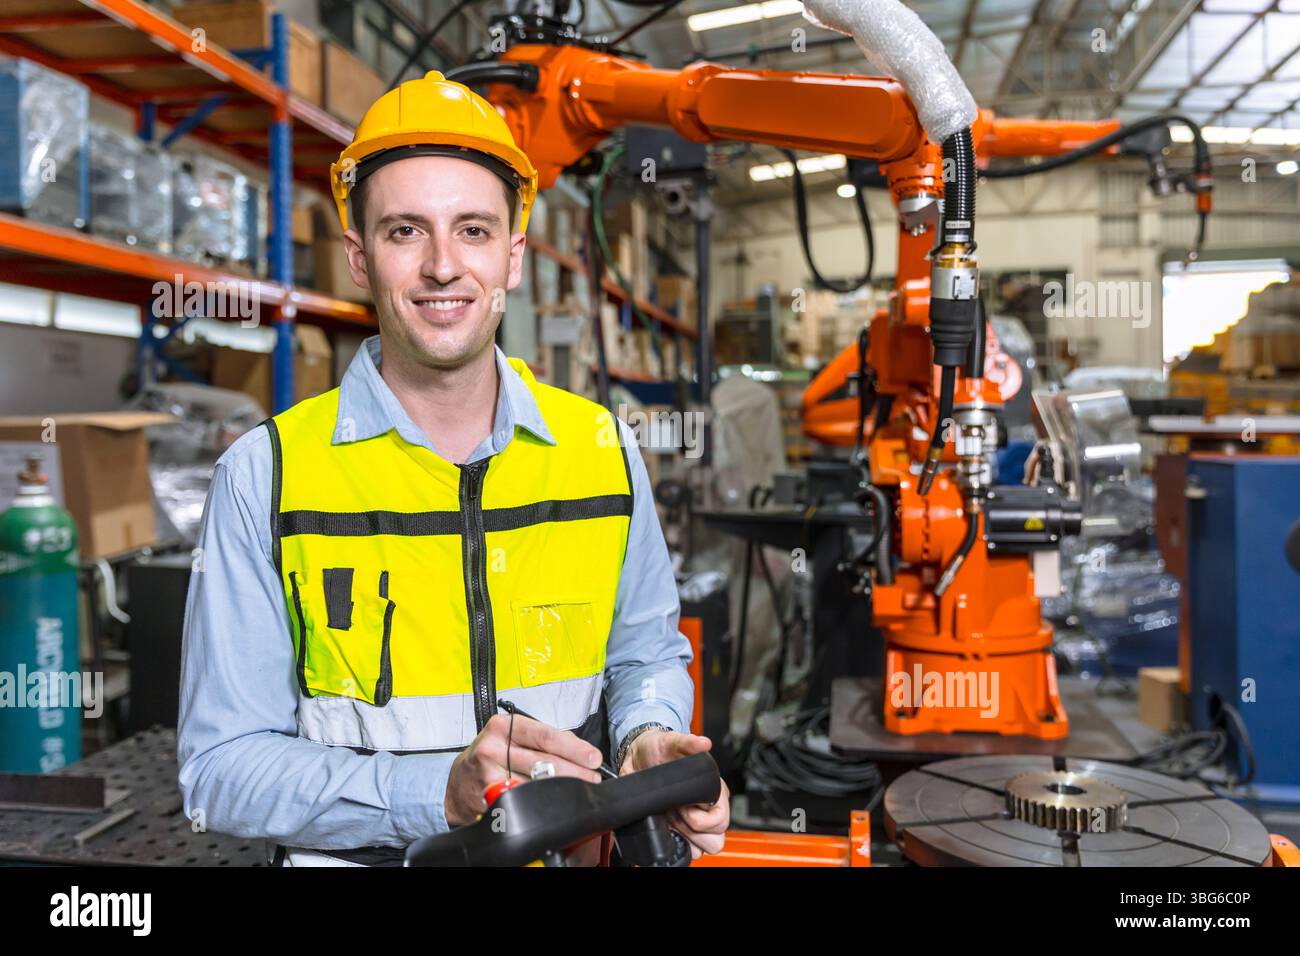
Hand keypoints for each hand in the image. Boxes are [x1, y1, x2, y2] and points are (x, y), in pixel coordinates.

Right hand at [445, 713, 602, 825]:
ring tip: (578, 790)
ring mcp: (490, 772)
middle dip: (576, 772)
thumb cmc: (492, 755)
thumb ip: (543, 739)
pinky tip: (552, 802)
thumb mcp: (512, 736)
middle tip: (593, 777)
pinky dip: (541, 803)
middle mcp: (494, 746)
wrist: (459, 780)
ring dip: (563, 789)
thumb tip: (579, 751)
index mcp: (505, 725)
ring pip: (536, 784)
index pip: (546, 735)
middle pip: (544, 762)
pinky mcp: (488, 795)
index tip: (593, 758)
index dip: (574, 748)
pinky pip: (523, 800)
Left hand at [619, 730, 729, 858]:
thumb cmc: (661, 749)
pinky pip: (685, 848)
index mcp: (713, 790)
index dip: (702, 819)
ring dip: (685, 837)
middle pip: (715, 839)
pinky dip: (675, 842)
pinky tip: (665, 824)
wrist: (640, 756)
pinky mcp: (678, 829)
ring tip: (671, 817)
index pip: (721, 820)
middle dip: (693, 830)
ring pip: (702, 847)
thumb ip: (688, 742)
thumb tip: (703, 743)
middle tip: (676, 813)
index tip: (685, 809)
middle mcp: (706, 808)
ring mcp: (693, 821)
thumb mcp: (672, 742)